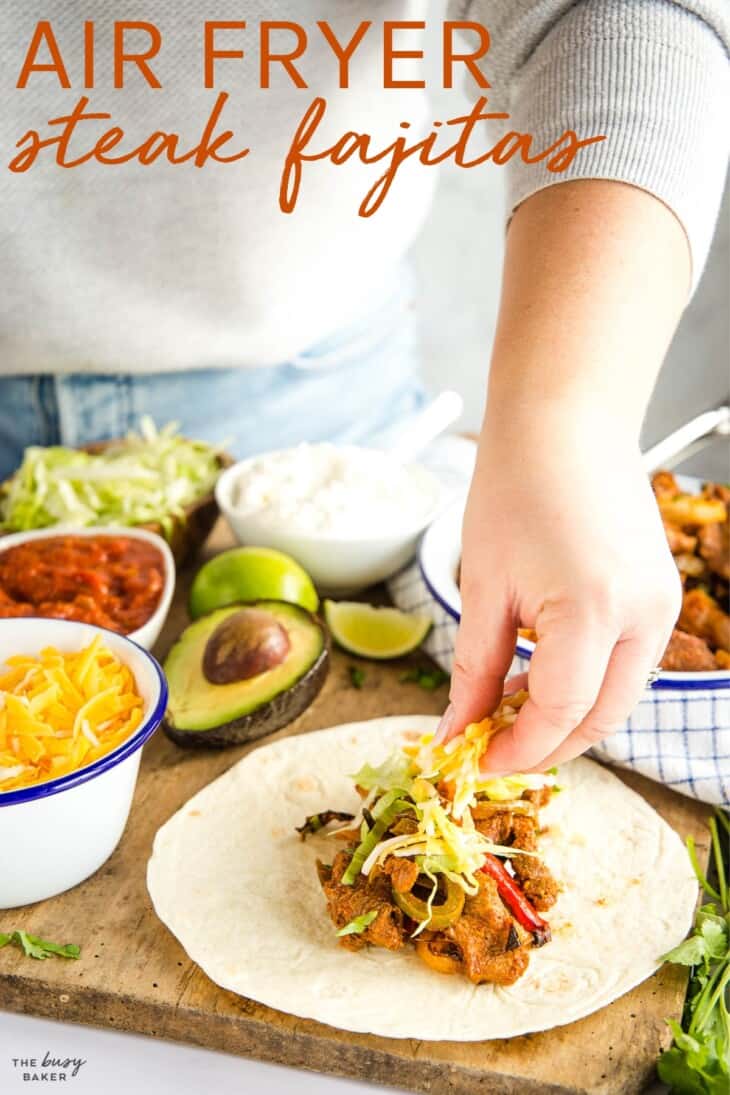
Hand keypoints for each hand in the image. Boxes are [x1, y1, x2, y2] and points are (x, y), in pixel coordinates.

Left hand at [436, 405, 680, 773]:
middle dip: (545, 744)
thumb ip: (473, 668)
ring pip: (619, 697)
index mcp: (595, 609)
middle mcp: (645, 615)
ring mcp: (662, 605)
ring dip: (567, 717)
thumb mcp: (483, 586)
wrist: (565, 421)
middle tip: (490, 746)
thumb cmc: (515, 486)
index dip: (516, 748)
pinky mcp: (662, 595)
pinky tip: (541, 676)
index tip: (474, 760)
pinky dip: (587, 683)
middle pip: (601, 718)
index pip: (561, 713)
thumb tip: (456, 730)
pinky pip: (628, 664)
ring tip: (507, 710)